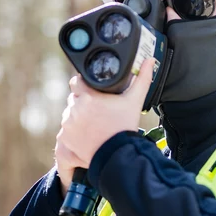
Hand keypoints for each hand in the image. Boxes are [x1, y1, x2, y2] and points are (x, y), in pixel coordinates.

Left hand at [55, 58, 154, 174]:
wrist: (117, 155)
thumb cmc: (125, 127)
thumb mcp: (135, 101)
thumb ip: (142, 78)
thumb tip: (150, 60)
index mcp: (89, 96)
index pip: (76, 81)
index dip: (84, 84)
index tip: (92, 90)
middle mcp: (75, 107)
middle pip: (75, 97)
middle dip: (84, 101)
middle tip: (98, 109)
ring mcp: (69, 123)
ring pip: (70, 112)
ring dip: (79, 115)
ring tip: (95, 123)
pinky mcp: (66, 137)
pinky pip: (67, 128)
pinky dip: (75, 130)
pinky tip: (88, 133)